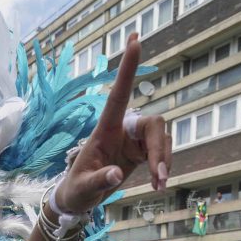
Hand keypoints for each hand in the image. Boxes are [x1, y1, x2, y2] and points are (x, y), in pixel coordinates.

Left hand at [56, 33, 171, 213]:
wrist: (78, 200)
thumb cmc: (76, 190)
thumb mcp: (82, 189)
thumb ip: (98, 180)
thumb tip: (116, 174)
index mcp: (104, 130)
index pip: (118, 95)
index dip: (127, 69)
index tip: (135, 40)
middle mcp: (121, 130)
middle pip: (152, 124)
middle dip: (159, 149)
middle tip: (160, 177)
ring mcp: (133, 140)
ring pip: (160, 138)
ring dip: (164, 161)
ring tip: (158, 185)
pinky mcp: (141, 152)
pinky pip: (161, 151)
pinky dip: (163, 167)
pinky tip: (157, 184)